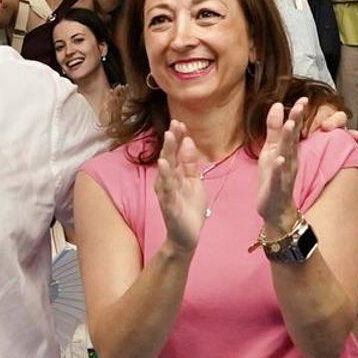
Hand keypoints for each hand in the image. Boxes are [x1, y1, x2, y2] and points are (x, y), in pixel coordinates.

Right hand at [154, 123, 207, 254]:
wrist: (187, 236)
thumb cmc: (189, 208)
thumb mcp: (194, 181)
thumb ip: (190, 163)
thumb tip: (188, 141)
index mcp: (175, 174)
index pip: (175, 152)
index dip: (177, 138)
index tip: (180, 122)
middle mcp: (167, 181)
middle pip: (169, 158)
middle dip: (171, 142)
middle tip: (173, 125)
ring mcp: (167, 193)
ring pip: (166, 170)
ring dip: (167, 154)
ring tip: (168, 138)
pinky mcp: (169, 205)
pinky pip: (167, 189)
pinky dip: (166, 177)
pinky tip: (164, 165)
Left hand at [254, 98, 308, 233]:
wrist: (275, 207)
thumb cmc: (274, 175)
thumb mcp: (271, 149)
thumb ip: (273, 128)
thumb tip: (277, 105)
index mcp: (288, 149)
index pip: (293, 129)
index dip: (298, 114)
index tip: (303, 98)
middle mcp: (290, 159)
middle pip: (293, 138)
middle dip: (296, 121)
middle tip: (300, 105)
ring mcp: (284, 173)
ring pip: (287, 154)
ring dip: (289, 140)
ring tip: (290, 125)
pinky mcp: (276, 186)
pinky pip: (278, 175)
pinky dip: (279, 167)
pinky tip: (279, 158)